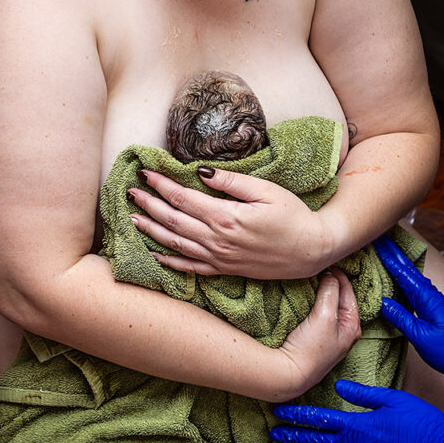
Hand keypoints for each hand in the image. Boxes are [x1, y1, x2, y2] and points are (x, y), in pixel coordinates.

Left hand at [128, 168, 328, 278]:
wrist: (313, 250)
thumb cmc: (293, 216)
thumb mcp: (266, 191)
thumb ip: (232, 182)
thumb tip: (201, 172)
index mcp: (226, 217)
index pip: (183, 198)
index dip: (161, 185)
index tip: (145, 173)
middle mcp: (217, 241)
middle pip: (173, 220)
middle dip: (149, 205)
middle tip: (130, 192)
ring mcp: (220, 258)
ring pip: (176, 244)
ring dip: (152, 230)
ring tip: (132, 218)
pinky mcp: (225, 270)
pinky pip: (190, 268)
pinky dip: (169, 262)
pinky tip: (154, 254)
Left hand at [271, 380, 443, 442]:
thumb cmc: (419, 422)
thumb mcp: (391, 399)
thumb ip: (363, 394)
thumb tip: (339, 387)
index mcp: (357, 426)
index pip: (319, 420)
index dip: (297, 416)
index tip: (280, 412)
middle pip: (316, 441)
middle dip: (294, 436)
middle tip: (275, 432)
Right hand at [275, 268, 360, 400]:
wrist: (288, 373)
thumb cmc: (310, 349)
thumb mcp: (324, 316)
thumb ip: (330, 291)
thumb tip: (330, 275)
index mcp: (352, 325)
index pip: (348, 290)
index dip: (338, 274)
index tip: (325, 262)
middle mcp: (343, 329)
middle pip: (339, 297)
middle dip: (330, 282)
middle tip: (319, 267)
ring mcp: (328, 333)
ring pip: (327, 303)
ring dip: (320, 291)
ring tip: (310, 278)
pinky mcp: (314, 336)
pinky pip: (316, 311)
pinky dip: (312, 301)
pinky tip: (304, 295)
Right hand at [373, 236, 443, 385]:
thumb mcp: (421, 337)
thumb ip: (401, 318)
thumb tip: (383, 302)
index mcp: (427, 298)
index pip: (403, 273)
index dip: (389, 257)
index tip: (377, 242)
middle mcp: (431, 295)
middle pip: (408, 270)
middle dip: (393, 255)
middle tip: (378, 240)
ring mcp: (434, 301)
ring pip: (411, 278)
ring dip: (398, 265)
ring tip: (384, 254)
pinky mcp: (434, 309)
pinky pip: (415, 289)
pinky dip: (404, 280)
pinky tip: (398, 280)